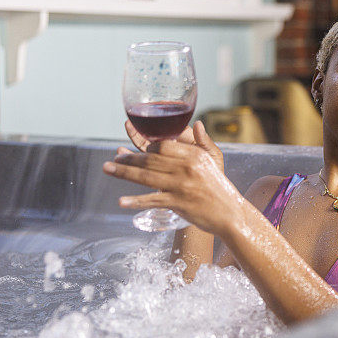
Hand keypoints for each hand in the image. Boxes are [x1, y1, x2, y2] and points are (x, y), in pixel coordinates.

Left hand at [104, 123, 239, 235]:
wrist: (230, 213)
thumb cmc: (219, 187)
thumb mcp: (214, 161)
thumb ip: (203, 142)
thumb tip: (196, 124)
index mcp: (194, 155)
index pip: (162, 145)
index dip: (144, 146)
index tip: (132, 147)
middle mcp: (186, 167)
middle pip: (150, 160)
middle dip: (128, 159)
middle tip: (112, 159)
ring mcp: (181, 185)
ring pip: (146, 177)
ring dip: (124, 173)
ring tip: (107, 169)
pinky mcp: (178, 203)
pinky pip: (152, 200)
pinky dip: (136, 201)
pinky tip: (122, 201)